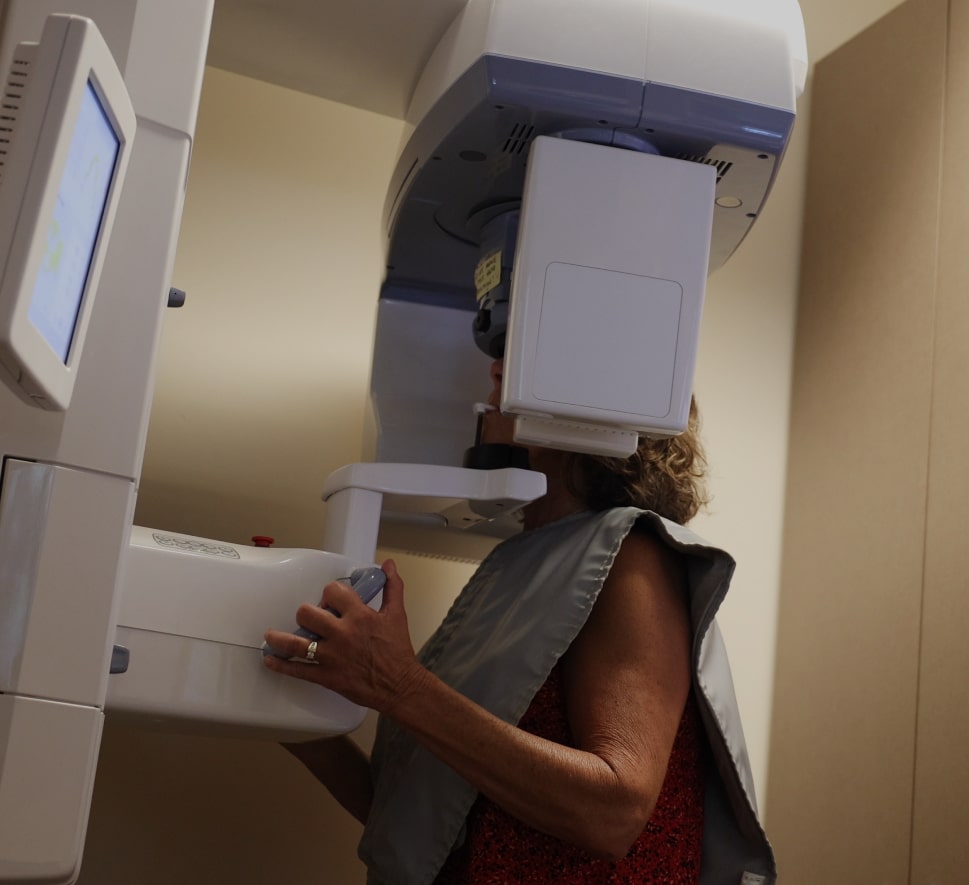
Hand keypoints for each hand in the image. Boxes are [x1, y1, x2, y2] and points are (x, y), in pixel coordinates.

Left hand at [262, 559, 425, 714]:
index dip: (329, 593)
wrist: (400, 685)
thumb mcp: (397, 614)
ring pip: (296, 643)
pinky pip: (298, 671)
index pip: (333, 591)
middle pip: (308, 614)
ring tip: (270, 635)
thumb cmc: (398, 650)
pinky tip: (271, 660)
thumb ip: (392, 587)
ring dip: (279, 638)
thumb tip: (389, 565)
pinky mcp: (327, 677)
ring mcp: (332, 657)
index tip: (330, 599)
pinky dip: (281, 666)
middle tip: (310, 619)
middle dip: (307, 613)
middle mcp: (342, 634)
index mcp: (359, 616)